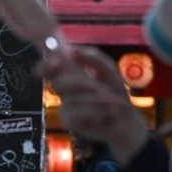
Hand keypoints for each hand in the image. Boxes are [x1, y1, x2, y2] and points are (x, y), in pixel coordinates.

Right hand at [39, 46, 148, 163]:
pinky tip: (108, 111)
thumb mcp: (108, 70)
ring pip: (70, 99)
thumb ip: (92, 57)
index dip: (46, 65)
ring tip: (112, 101)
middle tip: (95, 86)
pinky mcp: (68, 120)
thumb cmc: (115, 91)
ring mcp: (64, 105)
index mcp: (69, 73)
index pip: (48, 67)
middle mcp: (64, 89)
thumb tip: (71, 50)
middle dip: (77, 83)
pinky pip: (75, 113)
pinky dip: (95, 110)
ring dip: (95, 99)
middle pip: (56, 83)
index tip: (56, 62)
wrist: (125, 118)